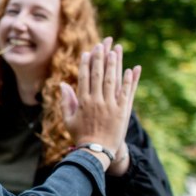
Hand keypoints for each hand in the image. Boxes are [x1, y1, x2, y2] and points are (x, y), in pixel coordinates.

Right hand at [61, 38, 140, 169]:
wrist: (97, 152)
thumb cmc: (80, 135)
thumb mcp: (68, 119)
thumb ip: (66, 101)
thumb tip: (63, 84)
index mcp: (83, 102)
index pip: (84, 77)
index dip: (86, 63)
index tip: (88, 52)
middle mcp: (97, 101)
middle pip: (98, 75)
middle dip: (100, 58)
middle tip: (103, 43)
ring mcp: (111, 105)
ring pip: (112, 80)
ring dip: (114, 64)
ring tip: (116, 50)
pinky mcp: (123, 111)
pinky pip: (127, 93)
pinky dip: (130, 80)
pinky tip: (132, 69)